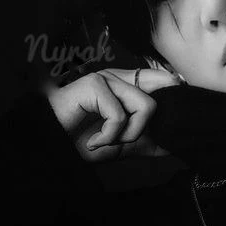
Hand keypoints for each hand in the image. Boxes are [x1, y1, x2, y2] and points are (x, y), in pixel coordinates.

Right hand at [43, 68, 178, 161]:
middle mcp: (119, 78)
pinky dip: (107, 137)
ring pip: (146, 106)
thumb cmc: (79, 142)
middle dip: (144, 129)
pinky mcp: (94, 84)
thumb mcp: (121, 145)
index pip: (163, 80)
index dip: (174, 92)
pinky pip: (120, 116)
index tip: (174, 111)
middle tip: (118, 141)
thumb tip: (174, 146)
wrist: (51, 147)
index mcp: (126, 86)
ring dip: (126, 135)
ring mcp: (107, 78)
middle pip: (160, 96)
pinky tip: (91, 141)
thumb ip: (147, 142)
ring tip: (104, 140)